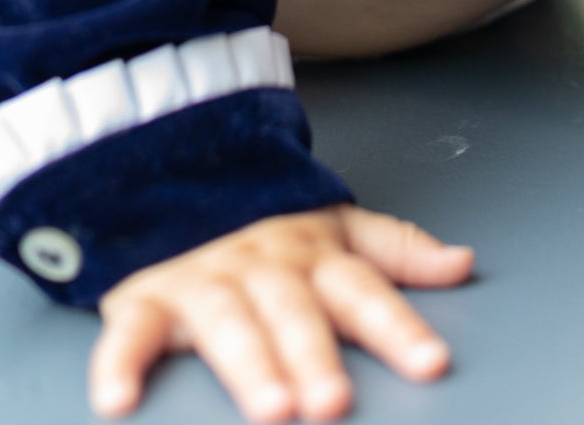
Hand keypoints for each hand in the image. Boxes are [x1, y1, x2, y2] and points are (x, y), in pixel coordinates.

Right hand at [91, 204, 472, 423]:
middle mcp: (263, 267)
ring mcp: (203, 282)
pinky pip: (130, 333)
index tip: (432, 364)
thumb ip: (398, 250)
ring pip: (227, 323)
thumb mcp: (340, 231)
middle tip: (334, 404)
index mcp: (315, 255)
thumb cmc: (271, 233)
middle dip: (315, 357)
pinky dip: (120, 365)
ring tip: (271, 409)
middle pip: (294, 313)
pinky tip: (119, 403)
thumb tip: (463, 264)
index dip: (398, 326)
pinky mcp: (144, 300)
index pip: (365, 290)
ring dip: (248, 366)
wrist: (178, 182)